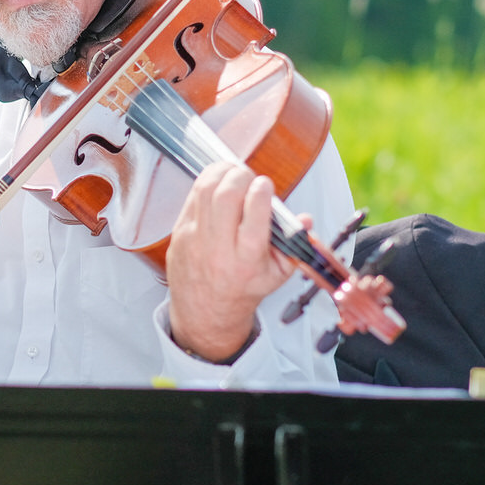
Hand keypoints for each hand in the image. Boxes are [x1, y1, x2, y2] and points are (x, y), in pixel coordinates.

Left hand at [165, 162, 295, 361]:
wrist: (205, 312)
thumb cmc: (242, 290)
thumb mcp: (276, 275)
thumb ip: (294, 245)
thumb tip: (305, 219)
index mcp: (246, 261)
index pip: (254, 218)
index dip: (261, 192)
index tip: (265, 185)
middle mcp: (218, 250)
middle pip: (226, 197)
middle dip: (240, 176)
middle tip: (249, 177)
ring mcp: (194, 240)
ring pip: (205, 191)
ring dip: (222, 173)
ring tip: (234, 173)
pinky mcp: (179, 233)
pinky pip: (191, 197)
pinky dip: (206, 183)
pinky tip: (218, 184)